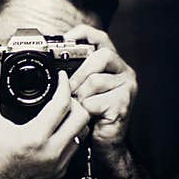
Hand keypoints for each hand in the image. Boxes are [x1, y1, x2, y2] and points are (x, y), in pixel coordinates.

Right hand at [0, 58, 89, 178]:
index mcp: (34, 137)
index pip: (62, 104)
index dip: (64, 85)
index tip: (60, 77)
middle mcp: (51, 152)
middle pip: (81, 117)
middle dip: (75, 100)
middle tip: (65, 93)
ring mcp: (58, 164)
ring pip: (82, 133)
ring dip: (76, 118)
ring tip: (64, 109)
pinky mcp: (60, 172)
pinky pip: (75, 147)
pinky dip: (71, 134)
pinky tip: (59, 127)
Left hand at [65, 24, 137, 150]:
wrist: (106, 145)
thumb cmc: (91, 116)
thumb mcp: (80, 89)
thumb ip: (74, 73)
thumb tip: (51, 62)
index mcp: (113, 64)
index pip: (100, 38)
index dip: (83, 34)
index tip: (66, 38)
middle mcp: (124, 72)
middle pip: (102, 56)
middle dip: (80, 71)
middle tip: (68, 87)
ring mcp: (127, 88)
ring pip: (96, 80)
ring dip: (80, 95)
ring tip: (80, 106)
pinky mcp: (124, 104)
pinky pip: (96, 100)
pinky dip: (86, 109)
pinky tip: (88, 116)